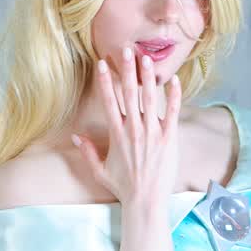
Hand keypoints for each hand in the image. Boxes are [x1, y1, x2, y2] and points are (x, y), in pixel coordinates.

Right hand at [71, 44, 181, 207]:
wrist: (146, 201)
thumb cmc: (123, 187)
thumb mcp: (100, 171)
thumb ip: (88, 152)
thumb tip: (77, 137)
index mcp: (117, 135)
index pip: (109, 101)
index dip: (105, 81)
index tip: (102, 64)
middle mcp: (134, 130)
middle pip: (130, 94)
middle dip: (127, 70)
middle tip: (125, 50)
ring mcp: (152, 133)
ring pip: (150, 98)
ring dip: (148, 76)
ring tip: (146, 57)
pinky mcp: (168, 138)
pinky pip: (173, 113)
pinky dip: (174, 96)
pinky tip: (173, 80)